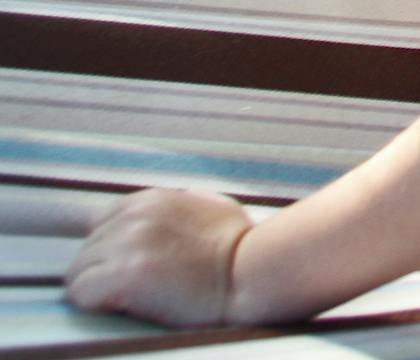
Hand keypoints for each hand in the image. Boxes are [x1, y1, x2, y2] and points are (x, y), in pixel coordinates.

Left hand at [65, 188, 251, 326]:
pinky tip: (124, 307)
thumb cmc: (242, 246)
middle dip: (104, 271)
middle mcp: (132, 217)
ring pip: (78, 273)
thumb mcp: (210, 207)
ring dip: (99, 289)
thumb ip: (178, 206)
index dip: (111, 250)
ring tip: (133, 299)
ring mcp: (126, 245)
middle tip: (138, 289)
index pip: (99, 223)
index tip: (131, 267)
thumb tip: (170, 209)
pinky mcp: (124, 275)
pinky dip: (95, 304)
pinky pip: (80, 294)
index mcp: (150, 200)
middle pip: (86, 251)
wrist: (254, 271)